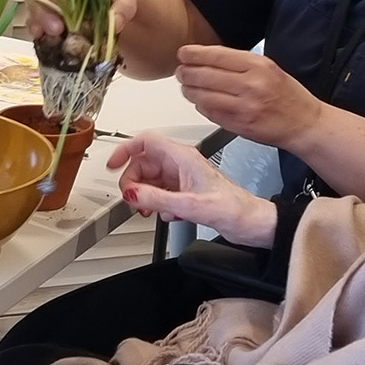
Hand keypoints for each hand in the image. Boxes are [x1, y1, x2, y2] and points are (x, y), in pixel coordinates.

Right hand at [109, 132, 276, 246]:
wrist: (251, 223)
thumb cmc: (234, 207)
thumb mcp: (191, 205)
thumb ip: (157, 199)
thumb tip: (132, 193)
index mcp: (184, 157)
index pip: (146, 141)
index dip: (125, 150)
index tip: (112, 165)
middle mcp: (182, 164)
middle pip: (143, 163)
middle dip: (134, 181)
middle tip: (135, 199)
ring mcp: (183, 178)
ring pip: (150, 179)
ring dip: (146, 195)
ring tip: (151, 209)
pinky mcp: (186, 192)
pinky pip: (160, 192)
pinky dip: (157, 203)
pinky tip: (168, 214)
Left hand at [175, 44, 324, 147]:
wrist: (304, 123)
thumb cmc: (288, 95)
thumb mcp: (269, 68)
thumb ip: (240, 63)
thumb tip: (208, 58)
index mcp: (258, 66)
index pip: (216, 55)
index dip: (194, 54)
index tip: (184, 53)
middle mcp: (250, 85)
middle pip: (204, 75)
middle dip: (186, 73)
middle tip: (181, 71)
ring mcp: (244, 107)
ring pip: (203, 96)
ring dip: (189, 91)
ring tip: (187, 87)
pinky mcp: (239, 126)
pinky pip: (210, 113)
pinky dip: (201, 106)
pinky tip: (201, 102)